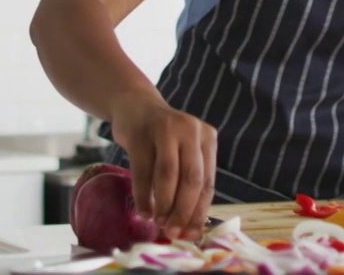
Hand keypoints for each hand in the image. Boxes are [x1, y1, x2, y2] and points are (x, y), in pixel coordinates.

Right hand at [110, 97, 217, 240]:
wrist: (135, 107)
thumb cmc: (162, 139)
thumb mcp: (184, 152)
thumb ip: (188, 184)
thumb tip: (189, 229)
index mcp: (207, 138)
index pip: (208, 182)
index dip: (199, 212)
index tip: (191, 235)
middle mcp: (190, 131)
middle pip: (192, 179)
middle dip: (183, 211)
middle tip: (174, 232)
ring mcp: (165, 129)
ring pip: (168, 175)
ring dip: (164, 204)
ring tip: (159, 223)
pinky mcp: (141, 134)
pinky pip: (143, 171)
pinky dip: (144, 196)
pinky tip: (144, 211)